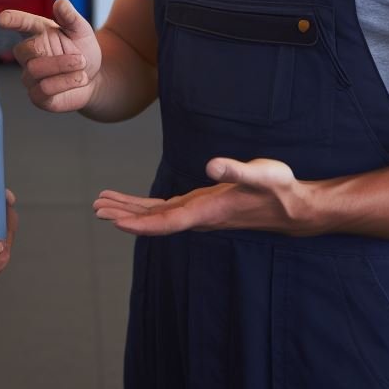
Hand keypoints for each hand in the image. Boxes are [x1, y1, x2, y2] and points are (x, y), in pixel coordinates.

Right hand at [0, 0, 101, 111]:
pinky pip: (43, 90)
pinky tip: (77, 80)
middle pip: (26, 51)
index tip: (3, 18)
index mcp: (40, 33)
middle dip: (56, 56)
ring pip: (34, 71)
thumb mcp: (81, 31)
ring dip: (63, 69)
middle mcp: (30, 55)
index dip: (13, 20)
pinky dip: (64, 84)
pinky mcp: (37, 96)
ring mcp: (31, 76)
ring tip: (81, 69)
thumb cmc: (83, 51)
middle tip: (80, 58)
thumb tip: (60, 3)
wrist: (95, 78)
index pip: (22, 24)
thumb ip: (70, 17)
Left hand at [93, 157, 314, 235]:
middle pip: (154, 220)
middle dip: (124, 215)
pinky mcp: (203, 206)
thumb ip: (236, 170)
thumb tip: (211, 166)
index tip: (113, 220)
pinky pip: (167, 209)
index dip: (138, 222)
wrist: (293, 207)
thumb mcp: (261, 174)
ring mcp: (199, 212)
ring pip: (157, 215)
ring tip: (103, 203)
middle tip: (95, 208)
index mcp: (208, 211)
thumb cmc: (279, 189)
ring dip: (130, 210)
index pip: (166, 221)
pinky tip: (134, 204)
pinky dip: (147, 206)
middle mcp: (199, 216)